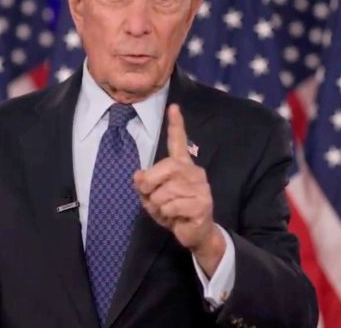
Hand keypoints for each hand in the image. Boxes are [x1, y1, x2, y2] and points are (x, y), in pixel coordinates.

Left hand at [133, 104, 224, 274]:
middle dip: (151, 183)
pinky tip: (176, 218)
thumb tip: (138, 176)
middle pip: (166, 167)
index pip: (179, 142)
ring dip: (158, 205)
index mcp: (182, 167)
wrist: (194, 233)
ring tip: (167, 211)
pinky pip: (173, 206)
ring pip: (166, 191)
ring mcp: (201, 188)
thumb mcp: (152, 197)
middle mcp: (194, 172)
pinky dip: (167, 215)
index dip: (176, 125)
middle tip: (150, 197)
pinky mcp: (203, 204)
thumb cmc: (173, 212)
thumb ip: (144, 184)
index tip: (173, 107)